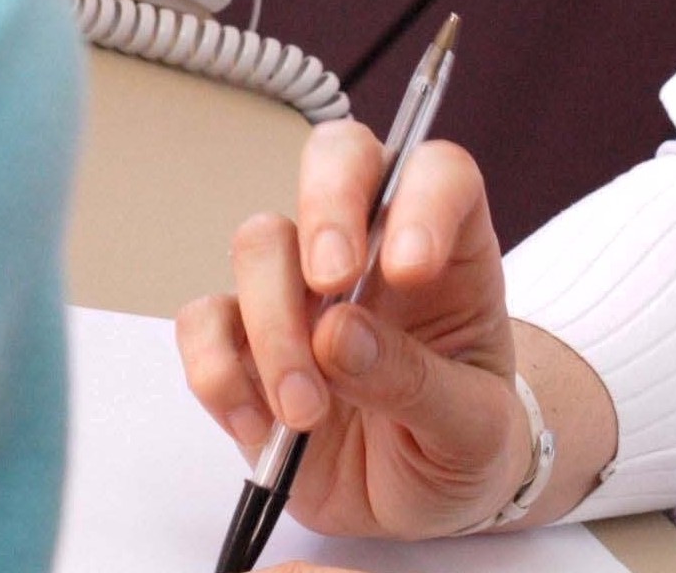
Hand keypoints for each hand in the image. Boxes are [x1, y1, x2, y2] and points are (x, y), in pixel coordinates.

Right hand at [174, 120, 528, 539]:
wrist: (415, 516)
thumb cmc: (462, 452)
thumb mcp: (472, 433)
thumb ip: (417, 381)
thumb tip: (337, 335)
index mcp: (448, 252)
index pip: (438, 174)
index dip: (423, 199)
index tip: (410, 267)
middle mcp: (370, 248)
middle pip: (336, 158)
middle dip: (327, 207)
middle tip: (330, 281)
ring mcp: (300, 288)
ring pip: (261, 242)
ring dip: (276, 327)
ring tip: (306, 414)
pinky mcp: (244, 342)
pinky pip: (203, 321)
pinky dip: (219, 372)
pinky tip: (261, 427)